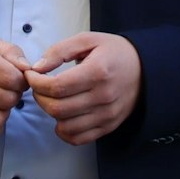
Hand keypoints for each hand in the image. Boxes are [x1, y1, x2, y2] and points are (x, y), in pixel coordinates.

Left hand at [25, 32, 142, 144]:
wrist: (146, 69)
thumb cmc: (115, 52)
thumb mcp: (88, 40)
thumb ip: (60, 50)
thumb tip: (37, 67)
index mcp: (97, 72)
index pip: (56, 86)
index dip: (37, 83)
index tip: (32, 75)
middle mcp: (103, 96)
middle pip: (57, 108)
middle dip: (40, 97)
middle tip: (39, 87)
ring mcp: (107, 114)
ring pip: (65, 126)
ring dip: (51, 114)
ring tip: (53, 99)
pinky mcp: (109, 126)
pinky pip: (78, 138)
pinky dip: (64, 131)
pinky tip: (63, 117)